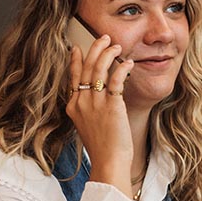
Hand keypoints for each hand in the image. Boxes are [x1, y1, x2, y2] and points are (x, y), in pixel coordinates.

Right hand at [65, 34, 134, 195]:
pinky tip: (128, 63)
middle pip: (85, 68)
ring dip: (108, 54)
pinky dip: (122, 68)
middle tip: (104, 38)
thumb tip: (97, 98)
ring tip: (116, 45)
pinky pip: (115, 80)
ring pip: (98, 69)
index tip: (77, 48)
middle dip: (95, 49)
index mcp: (74, 107)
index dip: (75, 61)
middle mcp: (81, 102)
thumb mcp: (88, 127)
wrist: (108, 163)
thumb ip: (89, 110)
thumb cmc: (103, 149)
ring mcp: (95, 104)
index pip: (73, 77)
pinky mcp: (111, 106)